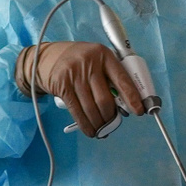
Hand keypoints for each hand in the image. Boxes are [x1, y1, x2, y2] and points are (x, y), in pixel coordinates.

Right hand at [18, 42, 141, 137]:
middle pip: (105, 99)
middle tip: (113, 123)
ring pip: (91, 108)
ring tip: (102, 129)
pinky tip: (90, 131)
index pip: (122, 78)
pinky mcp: (62, 86)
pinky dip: (85, 125)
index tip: (139, 110)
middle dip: (111, 117)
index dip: (132, 97)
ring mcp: (74, 75)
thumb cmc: (79, 61)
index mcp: (104, 55)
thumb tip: (124, 104)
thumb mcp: (97, 60)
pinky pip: (76, 111)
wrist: (47, 58)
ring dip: (99, 124)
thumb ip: (110, 76)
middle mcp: (89, 63)